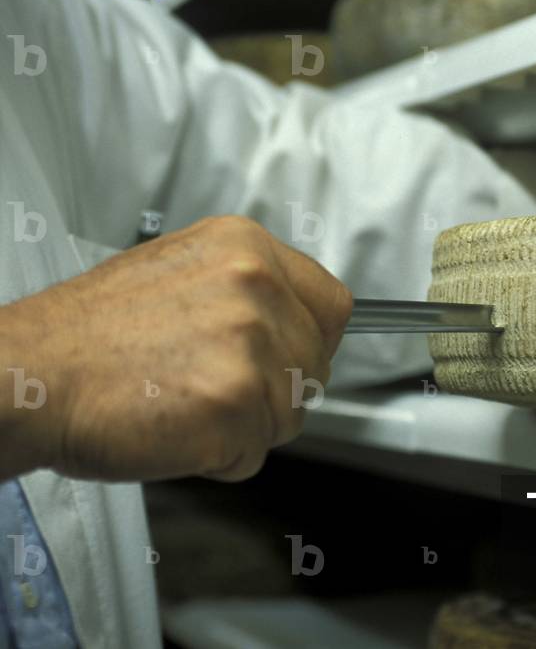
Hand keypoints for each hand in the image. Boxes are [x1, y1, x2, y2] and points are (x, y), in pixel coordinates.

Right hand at [0, 216, 350, 481]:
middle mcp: (257, 285)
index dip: (315, 342)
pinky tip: (174, 430)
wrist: (28, 373)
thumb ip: (246, 293)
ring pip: (290, 414)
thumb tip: (291, 324)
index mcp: (247, 247)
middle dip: (277, 392)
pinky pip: (254, 454)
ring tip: (183, 406)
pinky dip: (219, 460)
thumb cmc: (88, 335)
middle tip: (213, 392)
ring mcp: (251, 343)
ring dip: (244, 429)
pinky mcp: (236, 401)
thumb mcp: (180, 273)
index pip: (333, 304)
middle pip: (316, 365)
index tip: (295, 359)